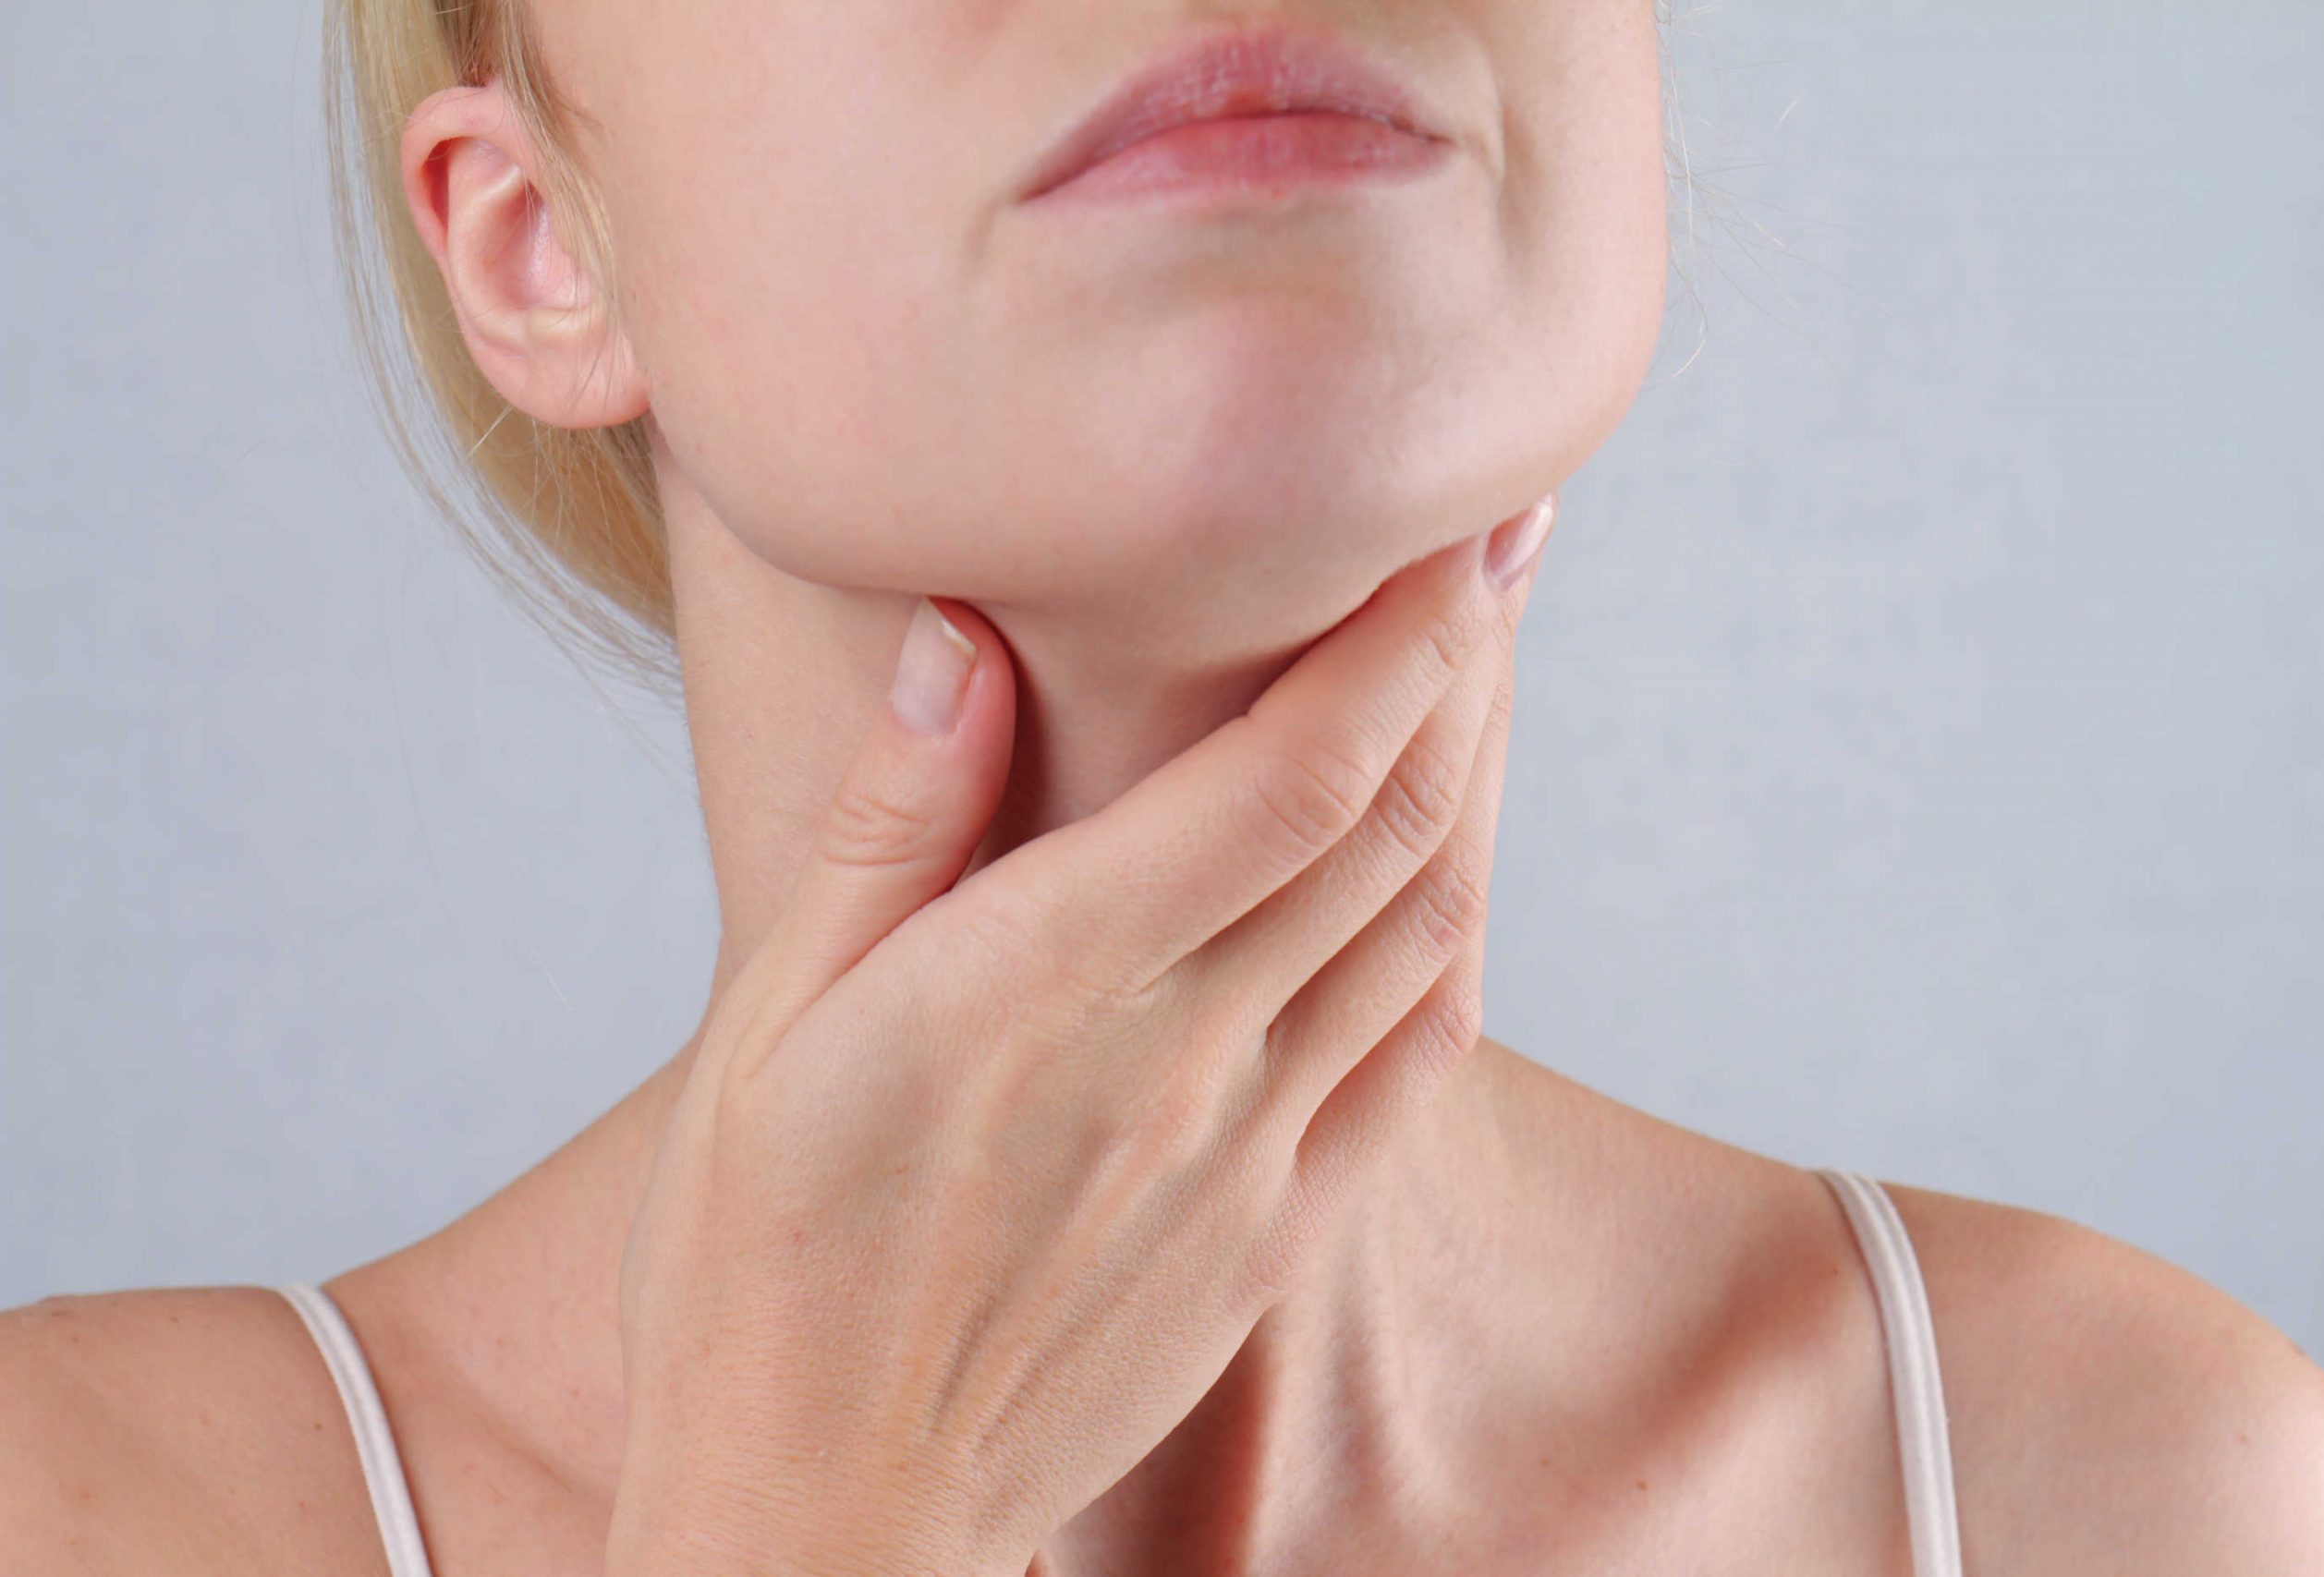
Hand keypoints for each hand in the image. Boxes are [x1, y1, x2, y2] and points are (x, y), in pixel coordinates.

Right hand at [606, 496, 1557, 1576]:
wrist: (827, 1512)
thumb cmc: (759, 1264)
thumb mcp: (766, 1028)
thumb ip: (887, 825)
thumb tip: (964, 637)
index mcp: (1037, 988)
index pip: (1286, 780)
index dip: (1396, 643)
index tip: (1448, 528)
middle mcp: (1177, 1061)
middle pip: (1391, 826)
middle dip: (1468, 665)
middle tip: (1506, 537)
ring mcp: (1249, 1152)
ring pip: (1427, 926)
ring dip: (1479, 777)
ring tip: (1494, 663)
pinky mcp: (1277, 1228)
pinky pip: (1418, 1057)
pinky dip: (1459, 934)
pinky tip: (1460, 861)